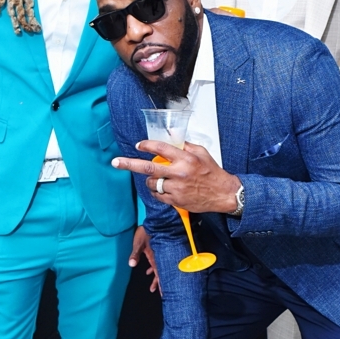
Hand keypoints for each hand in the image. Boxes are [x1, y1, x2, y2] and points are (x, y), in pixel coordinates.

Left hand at [113, 141, 241, 212]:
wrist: (223, 194)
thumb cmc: (213, 174)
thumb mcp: (201, 153)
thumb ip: (184, 146)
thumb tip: (171, 138)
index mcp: (185, 159)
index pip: (161, 148)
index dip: (147, 145)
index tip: (139, 145)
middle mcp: (179, 173)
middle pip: (148, 168)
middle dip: (129, 164)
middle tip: (116, 162)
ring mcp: (176, 188)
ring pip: (152, 183)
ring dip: (150, 180)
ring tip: (158, 178)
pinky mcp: (175, 200)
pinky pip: (157, 195)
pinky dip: (156, 191)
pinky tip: (164, 188)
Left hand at [128, 225, 159, 292]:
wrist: (155, 222)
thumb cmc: (145, 232)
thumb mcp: (138, 243)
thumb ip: (135, 254)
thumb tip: (131, 264)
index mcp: (155, 257)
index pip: (159, 273)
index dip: (161, 283)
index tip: (164, 292)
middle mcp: (159, 258)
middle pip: (161, 274)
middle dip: (160, 284)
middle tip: (162, 294)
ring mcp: (159, 255)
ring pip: (159, 269)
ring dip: (156, 279)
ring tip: (152, 288)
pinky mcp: (157, 251)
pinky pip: (156, 263)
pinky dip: (153, 270)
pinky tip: (148, 273)